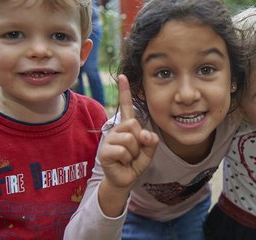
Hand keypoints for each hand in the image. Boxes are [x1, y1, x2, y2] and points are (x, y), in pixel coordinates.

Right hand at [97, 74, 158, 215]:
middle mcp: (117, 129)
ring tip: (129, 157)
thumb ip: (151, 141)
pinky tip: (122, 162)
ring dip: (134, 152)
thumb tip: (145, 135)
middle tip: (135, 151)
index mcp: (127, 126)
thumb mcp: (148, 150)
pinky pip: (123, 150)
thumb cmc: (136, 162)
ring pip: (130, 139)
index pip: (126, 106)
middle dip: (139, 140)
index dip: (125, 91)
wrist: (125, 179)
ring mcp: (109, 140)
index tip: (123, 76)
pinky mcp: (105, 151)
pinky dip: (127, 158)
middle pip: (133, 124)